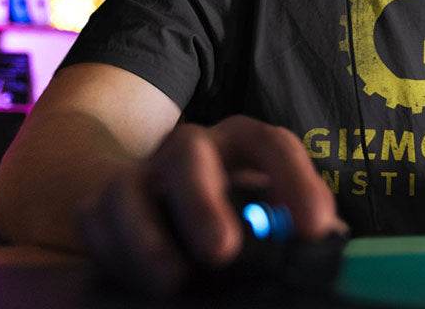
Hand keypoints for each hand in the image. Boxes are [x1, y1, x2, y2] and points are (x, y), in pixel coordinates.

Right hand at [77, 115, 345, 293]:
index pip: (273, 144)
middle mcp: (190, 147)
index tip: (316, 228)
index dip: (296, 181)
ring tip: (171, 282)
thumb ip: (291, 221)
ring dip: (147, 238)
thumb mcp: (265, 202)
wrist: (153, 186)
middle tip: (223, 251)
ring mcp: (141, 172)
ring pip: (130, 188)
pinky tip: (131, 283)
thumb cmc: (230, 202)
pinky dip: (111, 254)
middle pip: (190, 154)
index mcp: (241, 140)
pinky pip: (95, 223)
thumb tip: (329, 247)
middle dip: (203, 202)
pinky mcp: (100, 202)